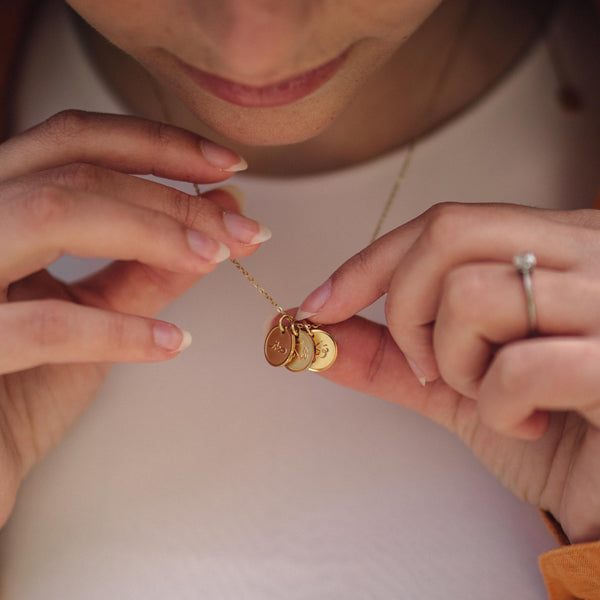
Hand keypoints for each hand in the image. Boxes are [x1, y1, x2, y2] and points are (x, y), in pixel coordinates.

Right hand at [0, 110, 269, 525]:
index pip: (75, 143)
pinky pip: (43, 325)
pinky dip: (119, 330)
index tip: (226, 169)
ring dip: (153, 233)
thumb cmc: (24, 387)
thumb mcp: (93, 312)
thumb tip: (220, 216)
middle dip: (173, 196)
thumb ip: (148, 265)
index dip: (157, 145)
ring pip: (53, 212)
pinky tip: (173, 341)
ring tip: (216, 258)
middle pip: (75, 170)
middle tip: (242, 226)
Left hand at [298, 202, 599, 543]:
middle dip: (407, 311)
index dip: (370, 264)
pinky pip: (518, 365)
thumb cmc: (554, 436)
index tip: (321, 306)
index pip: (444, 225)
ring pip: (472, 294)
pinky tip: (532, 423)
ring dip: (456, 364)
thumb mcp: (458, 387)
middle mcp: (590, 253)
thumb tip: (321, 332)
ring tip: (492, 396)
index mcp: (555, 246)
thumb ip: (390, 355)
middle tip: (428, 367)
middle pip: (448, 235)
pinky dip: (499, 407)